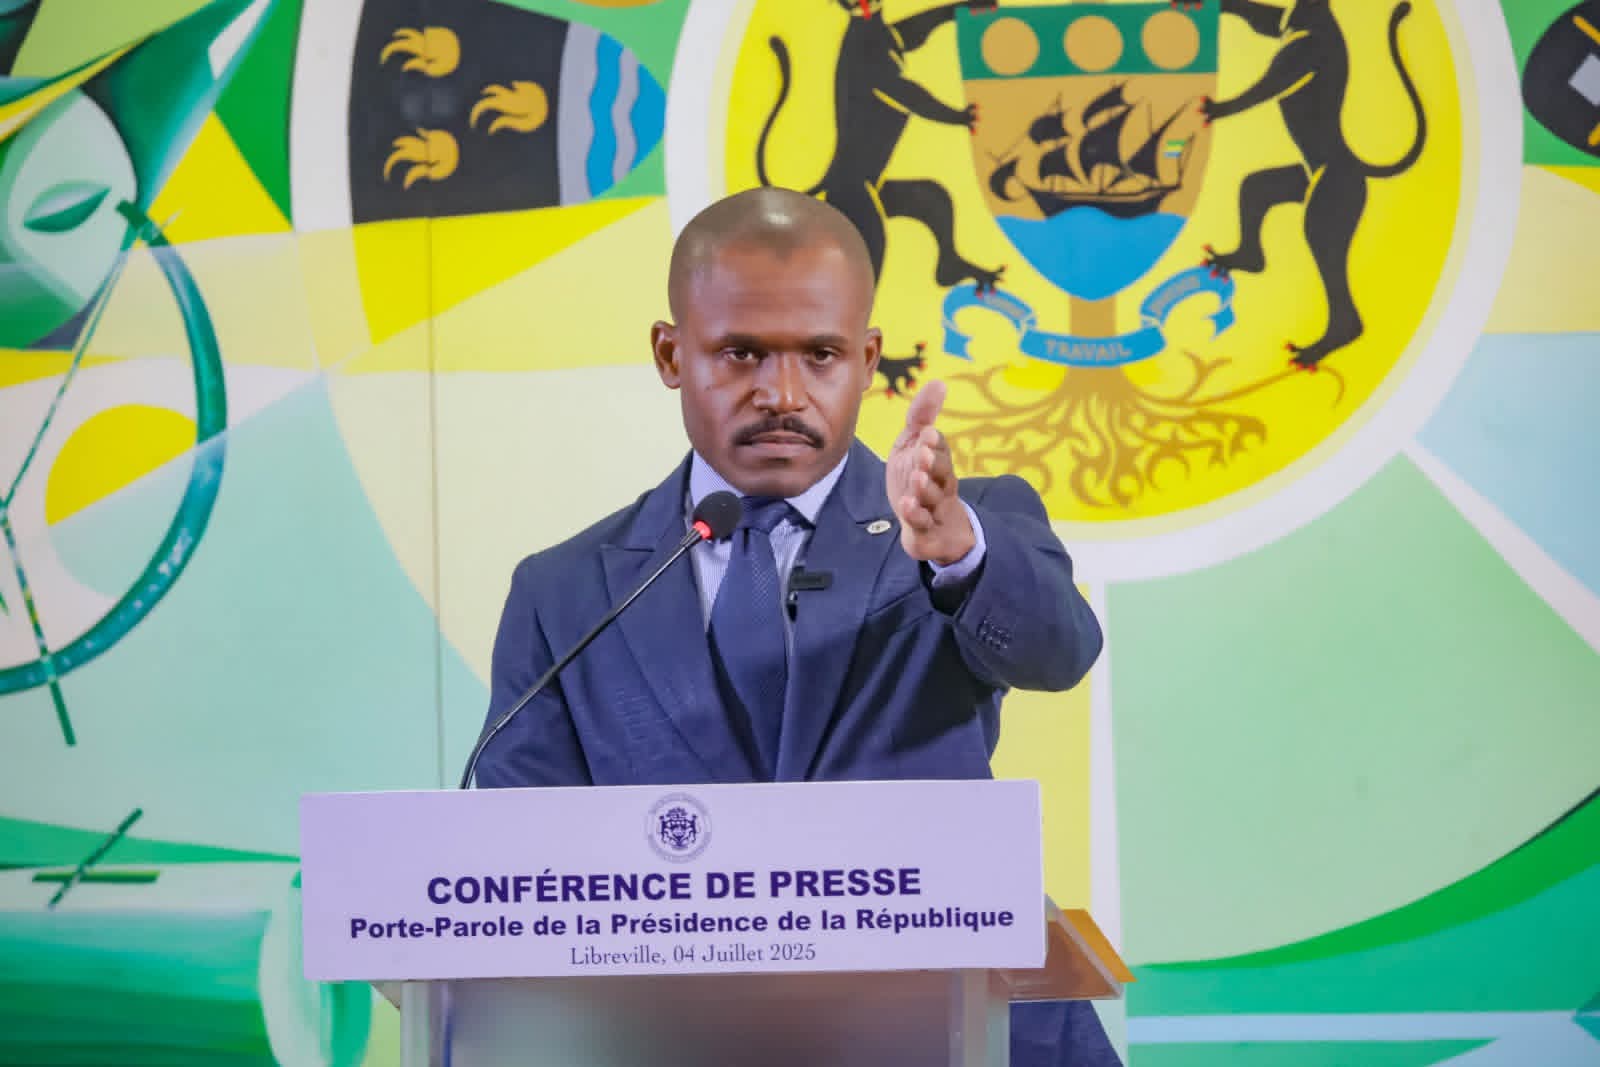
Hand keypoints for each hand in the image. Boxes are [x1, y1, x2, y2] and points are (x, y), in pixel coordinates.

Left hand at [885, 380, 974, 564]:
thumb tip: (939, 382)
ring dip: (925, 489)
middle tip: (923, 454)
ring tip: (916, 479)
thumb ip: (923, 416)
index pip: (941, 451)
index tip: (927, 434)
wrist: (930, 529)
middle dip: (934, 464)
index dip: (935, 444)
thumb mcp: (915, 446)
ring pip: (933, 499)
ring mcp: (934, 510)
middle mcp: (941, 486)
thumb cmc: (918, 480)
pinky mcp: (924, 531)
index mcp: (939, 464)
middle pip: (943, 474)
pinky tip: (906, 505)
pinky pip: (922, 525)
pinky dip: (916, 516)